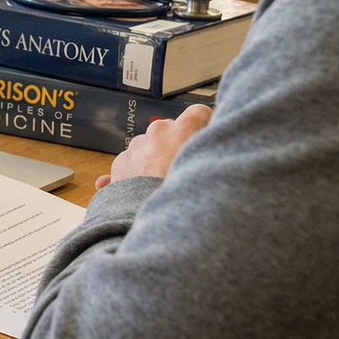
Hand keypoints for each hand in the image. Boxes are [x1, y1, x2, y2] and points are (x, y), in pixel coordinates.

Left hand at [94, 104, 212, 190]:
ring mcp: (136, 148)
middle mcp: (157, 133)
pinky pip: (132, 163)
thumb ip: (211, 152)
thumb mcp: (211, 171)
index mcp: (182, 130)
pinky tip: (143, 188)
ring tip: (164, 184)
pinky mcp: (120, 165)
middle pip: (171, 130)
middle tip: (184, 168)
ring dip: (156, 159)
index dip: (204, 124)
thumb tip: (217, 146)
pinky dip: (137, 173)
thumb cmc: (188, 201)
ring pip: (150, 146)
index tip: (206, 136)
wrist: (157, 225)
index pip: (199, 112)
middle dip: (177, 144)